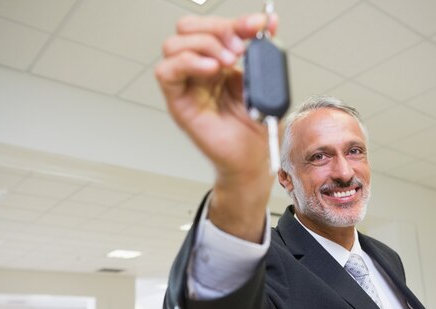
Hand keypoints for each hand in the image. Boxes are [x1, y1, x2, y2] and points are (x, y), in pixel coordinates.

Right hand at [156, 13, 279, 241]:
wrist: (253, 159)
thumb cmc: (256, 127)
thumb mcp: (264, 83)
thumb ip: (262, 52)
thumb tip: (269, 22)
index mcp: (219, 61)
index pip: (214, 27)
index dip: (236, 22)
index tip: (259, 25)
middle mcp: (199, 70)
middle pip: (188, 28)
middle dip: (216, 29)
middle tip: (239, 48)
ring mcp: (187, 86)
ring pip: (174, 45)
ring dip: (204, 45)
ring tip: (229, 62)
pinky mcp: (178, 103)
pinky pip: (166, 73)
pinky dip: (187, 62)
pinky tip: (211, 70)